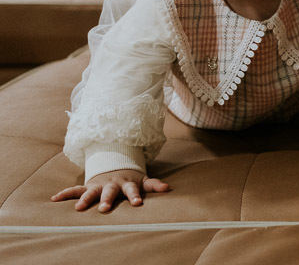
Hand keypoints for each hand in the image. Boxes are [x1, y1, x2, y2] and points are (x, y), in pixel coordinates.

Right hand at [51, 169, 170, 212]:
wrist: (115, 165)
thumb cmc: (131, 179)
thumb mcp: (144, 180)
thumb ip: (154, 184)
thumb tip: (168, 188)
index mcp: (127, 184)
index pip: (132, 190)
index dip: (135, 196)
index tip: (137, 204)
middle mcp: (112, 184)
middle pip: (110, 192)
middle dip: (107, 200)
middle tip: (105, 209)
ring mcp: (99, 185)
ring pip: (90, 192)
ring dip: (85, 200)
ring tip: (78, 209)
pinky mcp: (88, 186)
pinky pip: (75, 189)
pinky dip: (65, 194)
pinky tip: (54, 199)